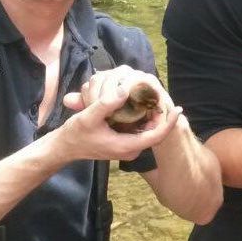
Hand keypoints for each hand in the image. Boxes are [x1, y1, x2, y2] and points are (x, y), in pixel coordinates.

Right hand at [56, 67, 177, 161]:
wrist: (63, 147)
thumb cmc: (74, 134)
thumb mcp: (87, 117)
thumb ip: (105, 105)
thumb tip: (124, 90)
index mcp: (126, 147)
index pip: (156, 136)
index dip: (168, 122)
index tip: (178, 108)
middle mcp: (130, 149)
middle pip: (154, 132)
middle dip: (160, 114)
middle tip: (164, 95)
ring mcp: (128, 147)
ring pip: (147, 130)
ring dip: (152, 115)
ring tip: (155, 96)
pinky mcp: (124, 142)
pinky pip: (140, 130)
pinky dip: (143, 117)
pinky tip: (142, 103)